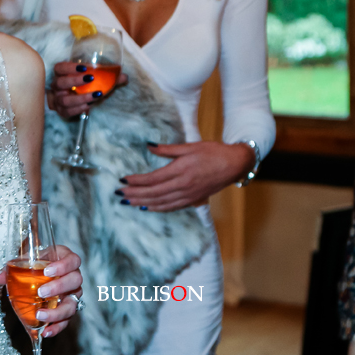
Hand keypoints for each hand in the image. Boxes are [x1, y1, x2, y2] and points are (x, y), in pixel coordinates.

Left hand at [0, 245, 83, 337]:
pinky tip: (46, 331)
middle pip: (75, 281)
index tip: (47, 271)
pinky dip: (57, 327)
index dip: (63, 266)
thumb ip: (13, 268)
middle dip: (59, 287)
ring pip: (72, 304)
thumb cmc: (38, 263)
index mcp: (66, 259)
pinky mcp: (68, 308)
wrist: (43, 271)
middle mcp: (73, 276)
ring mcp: (73, 294)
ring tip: (40, 315)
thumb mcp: (27, 261)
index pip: (73, 260)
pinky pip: (66, 320)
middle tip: (41, 292)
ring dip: (57, 312)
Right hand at [47, 62, 127, 116]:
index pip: (59, 68)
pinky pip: (68, 111)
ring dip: (80, 97)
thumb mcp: (93, 79)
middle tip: (91, 78)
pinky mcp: (62, 111)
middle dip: (75, 81)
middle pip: (60, 83)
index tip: (84, 67)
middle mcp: (56, 87)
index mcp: (61, 74)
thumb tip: (124, 77)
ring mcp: (58, 100)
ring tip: (96, 94)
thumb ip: (108, 77)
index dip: (69, 67)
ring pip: (64, 100)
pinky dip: (79, 108)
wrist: (70, 99)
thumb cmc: (82, 86)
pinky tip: (89, 106)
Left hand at [117, 141, 253, 211]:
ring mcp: (189, 195)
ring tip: (128, 202)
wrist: (235, 164)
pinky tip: (147, 207)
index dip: (136, 181)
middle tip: (119, 193)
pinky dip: (158, 208)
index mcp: (181, 170)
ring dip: (143, 203)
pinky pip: (172, 207)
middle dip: (134, 194)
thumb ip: (167, 149)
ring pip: (161, 202)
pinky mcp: (194, 200)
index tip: (122, 179)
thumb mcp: (190, 146)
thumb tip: (148, 146)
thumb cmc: (213, 152)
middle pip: (154, 192)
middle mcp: (183, 185)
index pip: (153, 178)